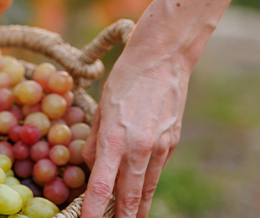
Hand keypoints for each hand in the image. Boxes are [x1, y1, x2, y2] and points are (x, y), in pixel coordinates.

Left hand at [81, 46, 187, 217]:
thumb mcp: (99, 110)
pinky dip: (147, 185)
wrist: (161, 60)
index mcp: (114, 140)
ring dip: (137, 209)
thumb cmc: (123, 81)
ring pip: (146, 189)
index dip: (94, 210)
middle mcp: (138, 148)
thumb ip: (93, 143)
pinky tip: (140, 195)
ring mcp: (159, 148)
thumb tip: (91, 167)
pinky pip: (155, 171)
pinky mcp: (172, 144)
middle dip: (121, 217)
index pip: (101, 187)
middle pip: (129, 196)